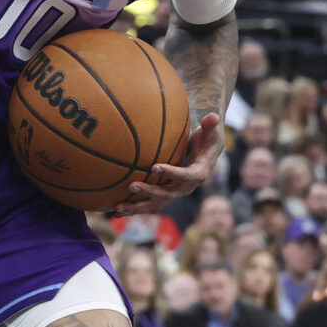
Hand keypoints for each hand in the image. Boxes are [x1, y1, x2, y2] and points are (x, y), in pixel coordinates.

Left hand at [108, 112, 223, 217]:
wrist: (204, 156)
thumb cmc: (205, 141)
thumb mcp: (210, 133)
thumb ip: (210, 126)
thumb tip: (213, 116)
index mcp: (197, 174)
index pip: (186, 176)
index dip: (172, 172)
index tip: (155, 166)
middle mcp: (185, 188)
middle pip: (167, 195)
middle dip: (149, 192)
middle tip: (132, 185)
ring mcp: (173, 194)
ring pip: (155, 205)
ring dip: (137, 207)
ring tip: (118, 206)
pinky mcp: (163, 197)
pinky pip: (147, 205)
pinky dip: (132, 209)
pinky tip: (113, 210)